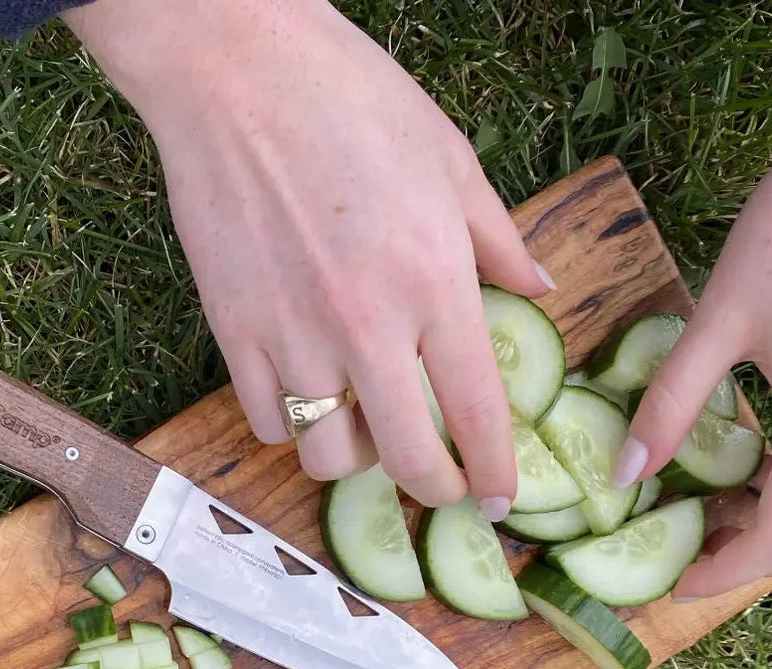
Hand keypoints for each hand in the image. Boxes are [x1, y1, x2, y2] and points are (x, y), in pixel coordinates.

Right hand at [63, 0, 552, 516]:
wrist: (236, 68)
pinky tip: (305, 390)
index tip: (498, 497)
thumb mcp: (450, 158)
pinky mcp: (231, 328)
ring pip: (327, 455)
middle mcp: (366, 325)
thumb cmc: (352, 99)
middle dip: (434, 489)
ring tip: (364, 424)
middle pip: (406, 460)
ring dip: (355, 456)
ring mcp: (292, 333)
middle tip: (441, 483)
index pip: (478, 413)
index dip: (493, 471)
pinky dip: (291, 422)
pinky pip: (267, 419)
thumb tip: (540, 288)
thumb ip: (497, 239)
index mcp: (434, 281)